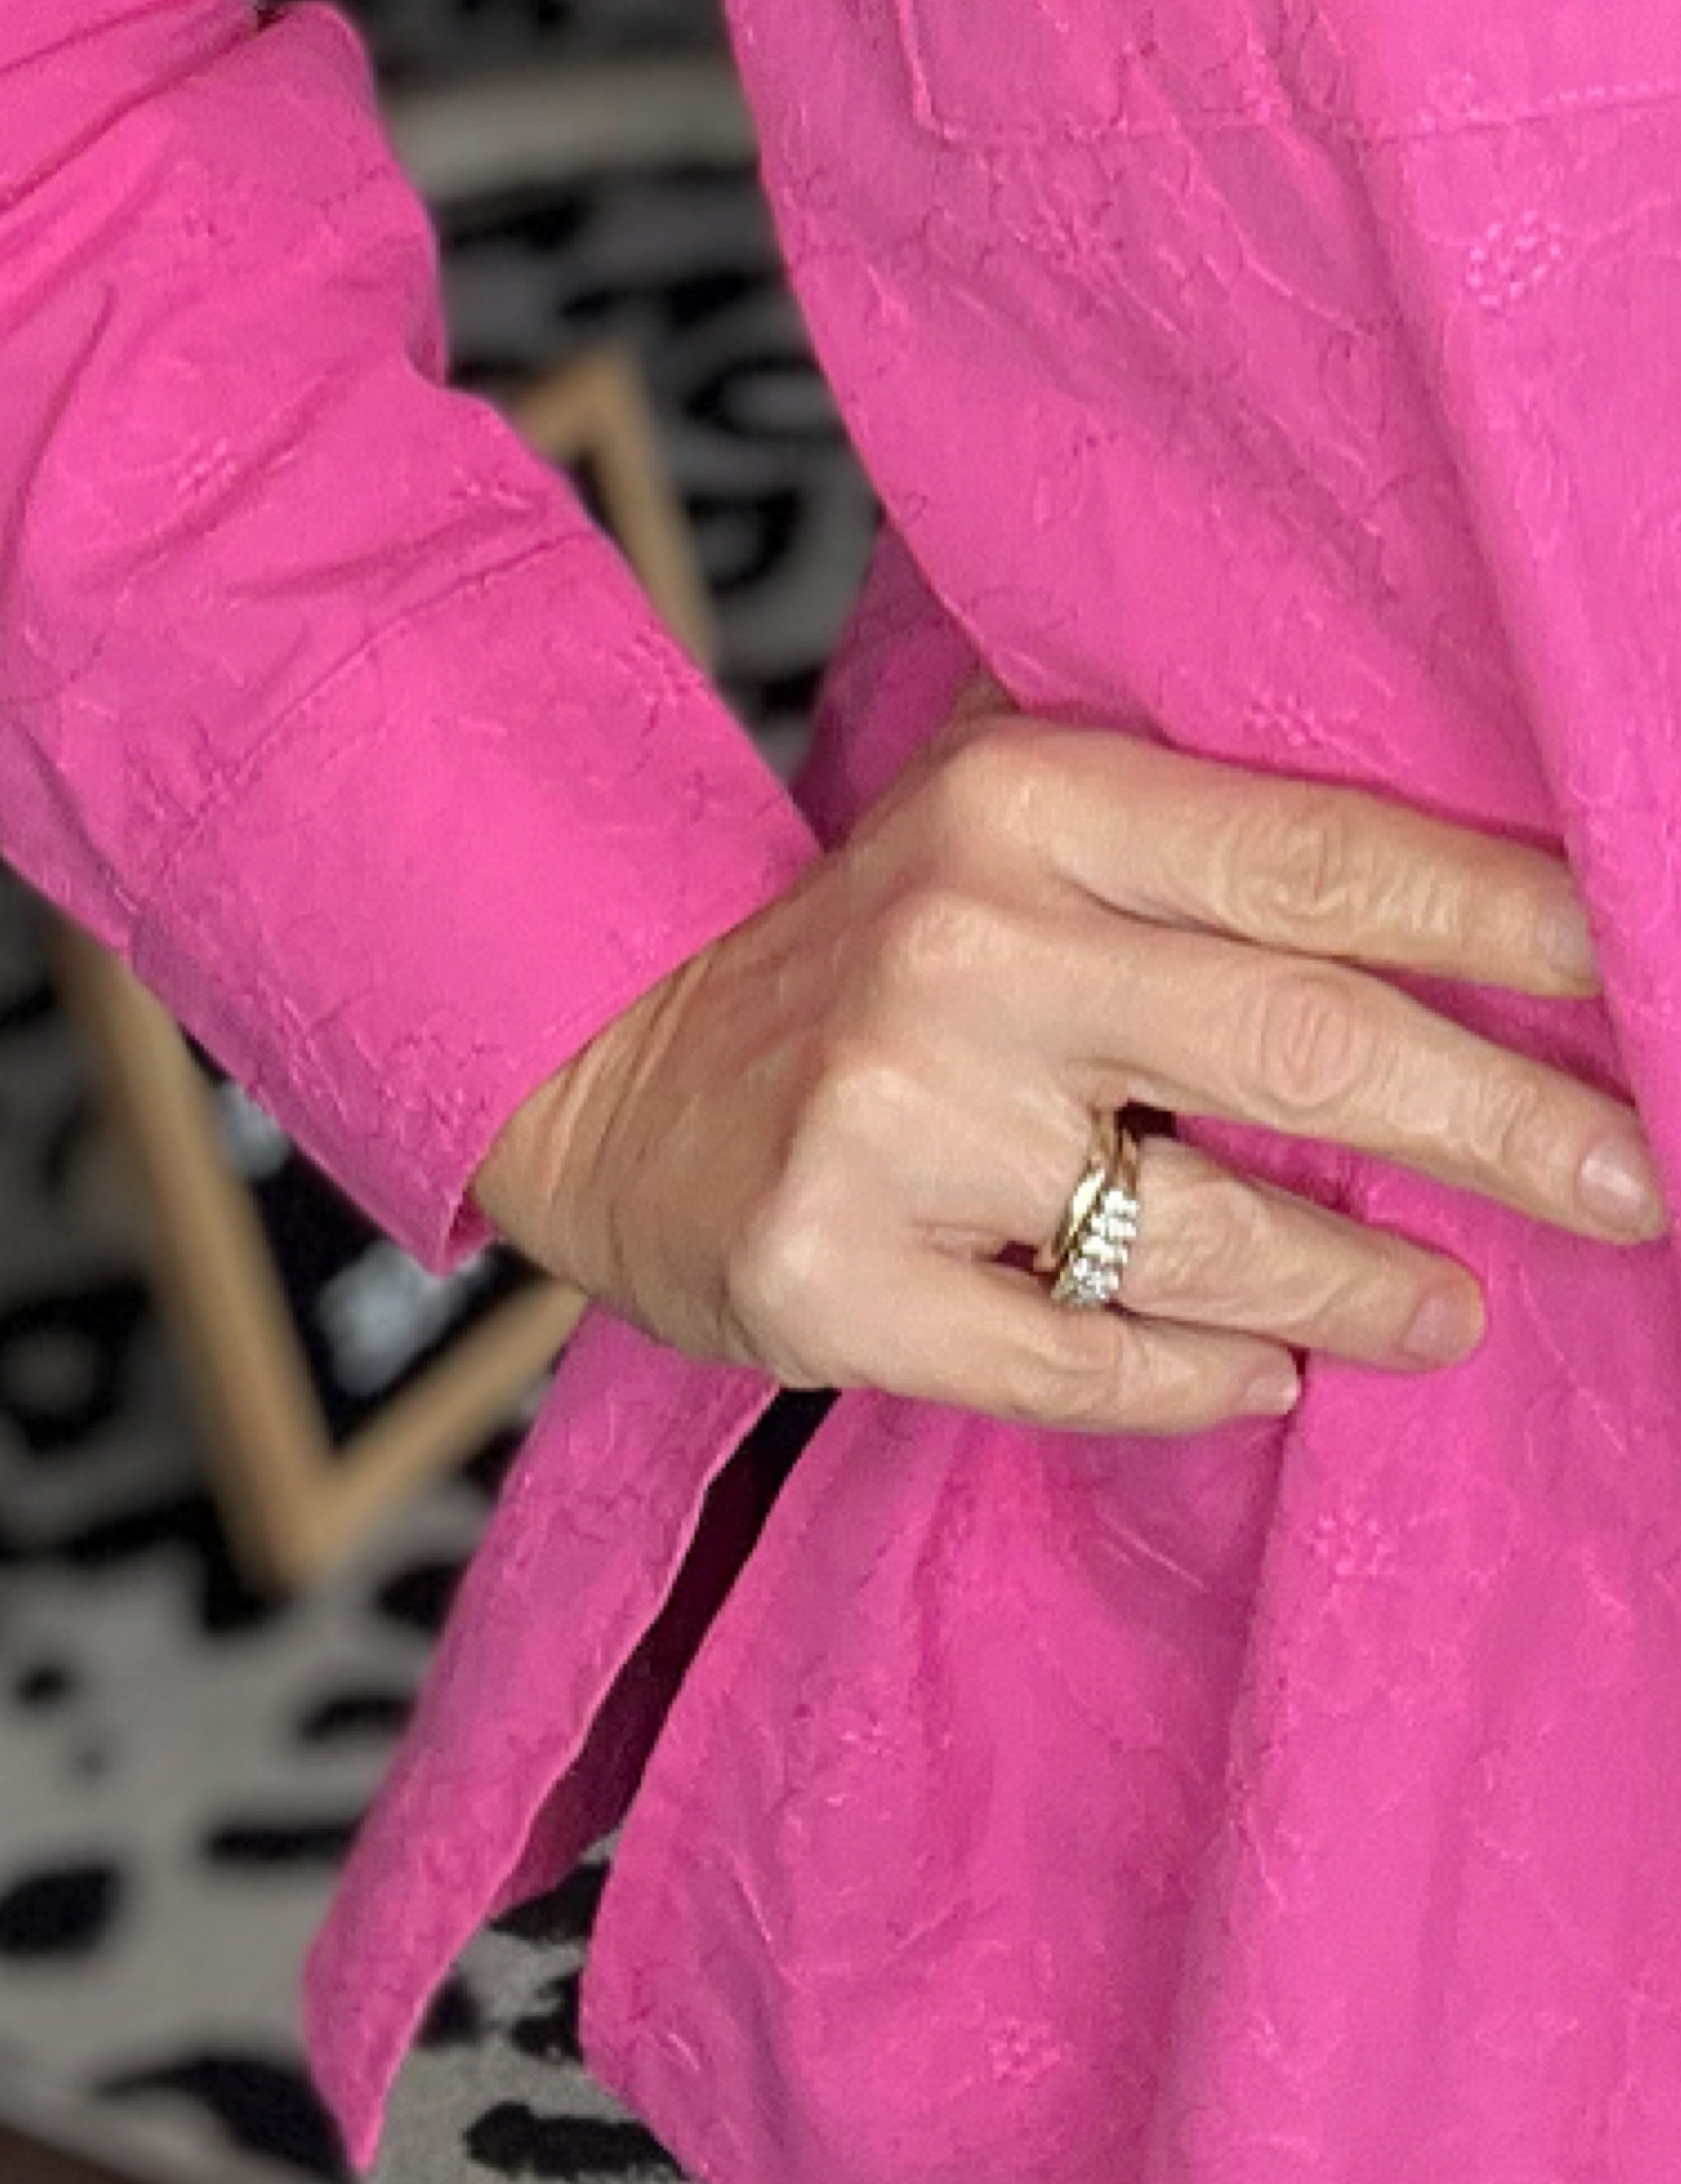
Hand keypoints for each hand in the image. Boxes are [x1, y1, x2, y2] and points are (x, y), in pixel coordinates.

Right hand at [471, 671, 1664, 1435]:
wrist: (607, 1068)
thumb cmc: (870, 959)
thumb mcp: (1004, 829)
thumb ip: (1193, 837)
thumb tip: (1478, 894)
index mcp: (1022, 801)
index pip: (1321, 854)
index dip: (1510, 922)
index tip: (1649, 976)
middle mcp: (960, 949)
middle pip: (1299, 1040)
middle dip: (1505, 1125)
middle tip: (1637, 1188)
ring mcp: (887, 1126)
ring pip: (1208, 1236)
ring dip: (1366, 1285)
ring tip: (1446, 1307)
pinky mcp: (832, 1283)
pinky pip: (1085, 1365)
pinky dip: (1205, 1382)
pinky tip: (1268, 1374)